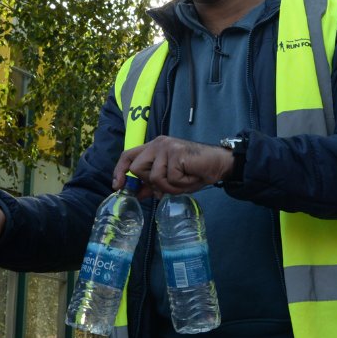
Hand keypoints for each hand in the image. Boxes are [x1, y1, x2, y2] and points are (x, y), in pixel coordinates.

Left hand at [113, 136, 233, 197]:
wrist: (219, 164)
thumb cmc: (195, 171)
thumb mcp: (170, 180)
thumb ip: (153, 184)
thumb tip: (137, 193)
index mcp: (153, 148)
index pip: (128, 156)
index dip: (119, 171)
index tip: (117, 185)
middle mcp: (157, 144)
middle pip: (137, 168)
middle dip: (151, 182)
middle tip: (171, 183)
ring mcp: (166, 147)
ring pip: (153, 177)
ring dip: (170, 186)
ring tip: (184, 179)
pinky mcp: (176, 153)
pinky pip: (170, 178)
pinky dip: (181, 184)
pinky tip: (191, 176)